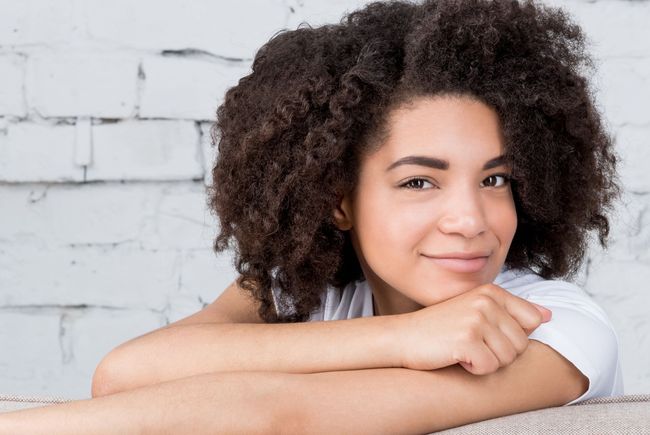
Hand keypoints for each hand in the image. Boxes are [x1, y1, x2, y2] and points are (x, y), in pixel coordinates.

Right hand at [396, 283, 551, 374]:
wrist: (404, 337)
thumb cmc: (440, 327)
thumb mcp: (476, 311)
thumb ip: (511, 311)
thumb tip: (548, 315)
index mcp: (491, 292)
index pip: (532, 321)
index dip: (512, 335)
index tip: (488, 333)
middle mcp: (486, 301)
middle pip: (521, 344)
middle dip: (499, 352)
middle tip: (471, 343)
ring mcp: (476, 319)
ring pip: (507, 358)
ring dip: (486, 361)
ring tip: (463, 348)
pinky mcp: (466, 339)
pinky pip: (489, 367)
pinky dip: (473, 369)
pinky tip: (456, 356)